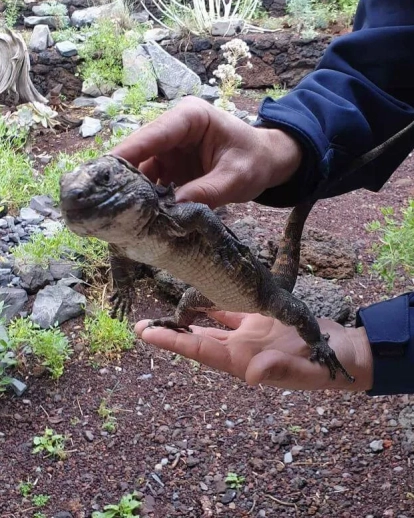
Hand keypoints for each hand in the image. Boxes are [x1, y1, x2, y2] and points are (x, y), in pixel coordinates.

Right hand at [111, 97, 301, 208]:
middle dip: (124, 174)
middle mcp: (174, 128)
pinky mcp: (169, 164)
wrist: (265, 162)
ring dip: (132, 189)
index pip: (153, 134)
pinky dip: (145, 196)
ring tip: (118, 212)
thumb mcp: (236, 178)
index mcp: (191, 117)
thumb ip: (206, 192)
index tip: (104, 171)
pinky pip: (150, 180)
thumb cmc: (255, 161)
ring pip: (141, 167)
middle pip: (140, 150)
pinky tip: (138, 214)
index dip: (128, 152)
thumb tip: (171, 212)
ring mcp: (169, 147)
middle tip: (105, 200)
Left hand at [135, 311, 372, 390]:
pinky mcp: (258, 317)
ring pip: (210, 321)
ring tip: (162, 304)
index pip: (200, 351)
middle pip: (196, 338)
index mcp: (242, 362)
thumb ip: (279, 371)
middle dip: (169, 332)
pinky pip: (231, 307)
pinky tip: (201, 284)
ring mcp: (247, 332)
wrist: (341, 353)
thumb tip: (250, 376)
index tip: (146, 333)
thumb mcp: (305, 372)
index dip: (173, 342)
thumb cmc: (323, 367)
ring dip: (188, 313)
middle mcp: (238, 348)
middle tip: (139, 324)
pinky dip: (216, 297)